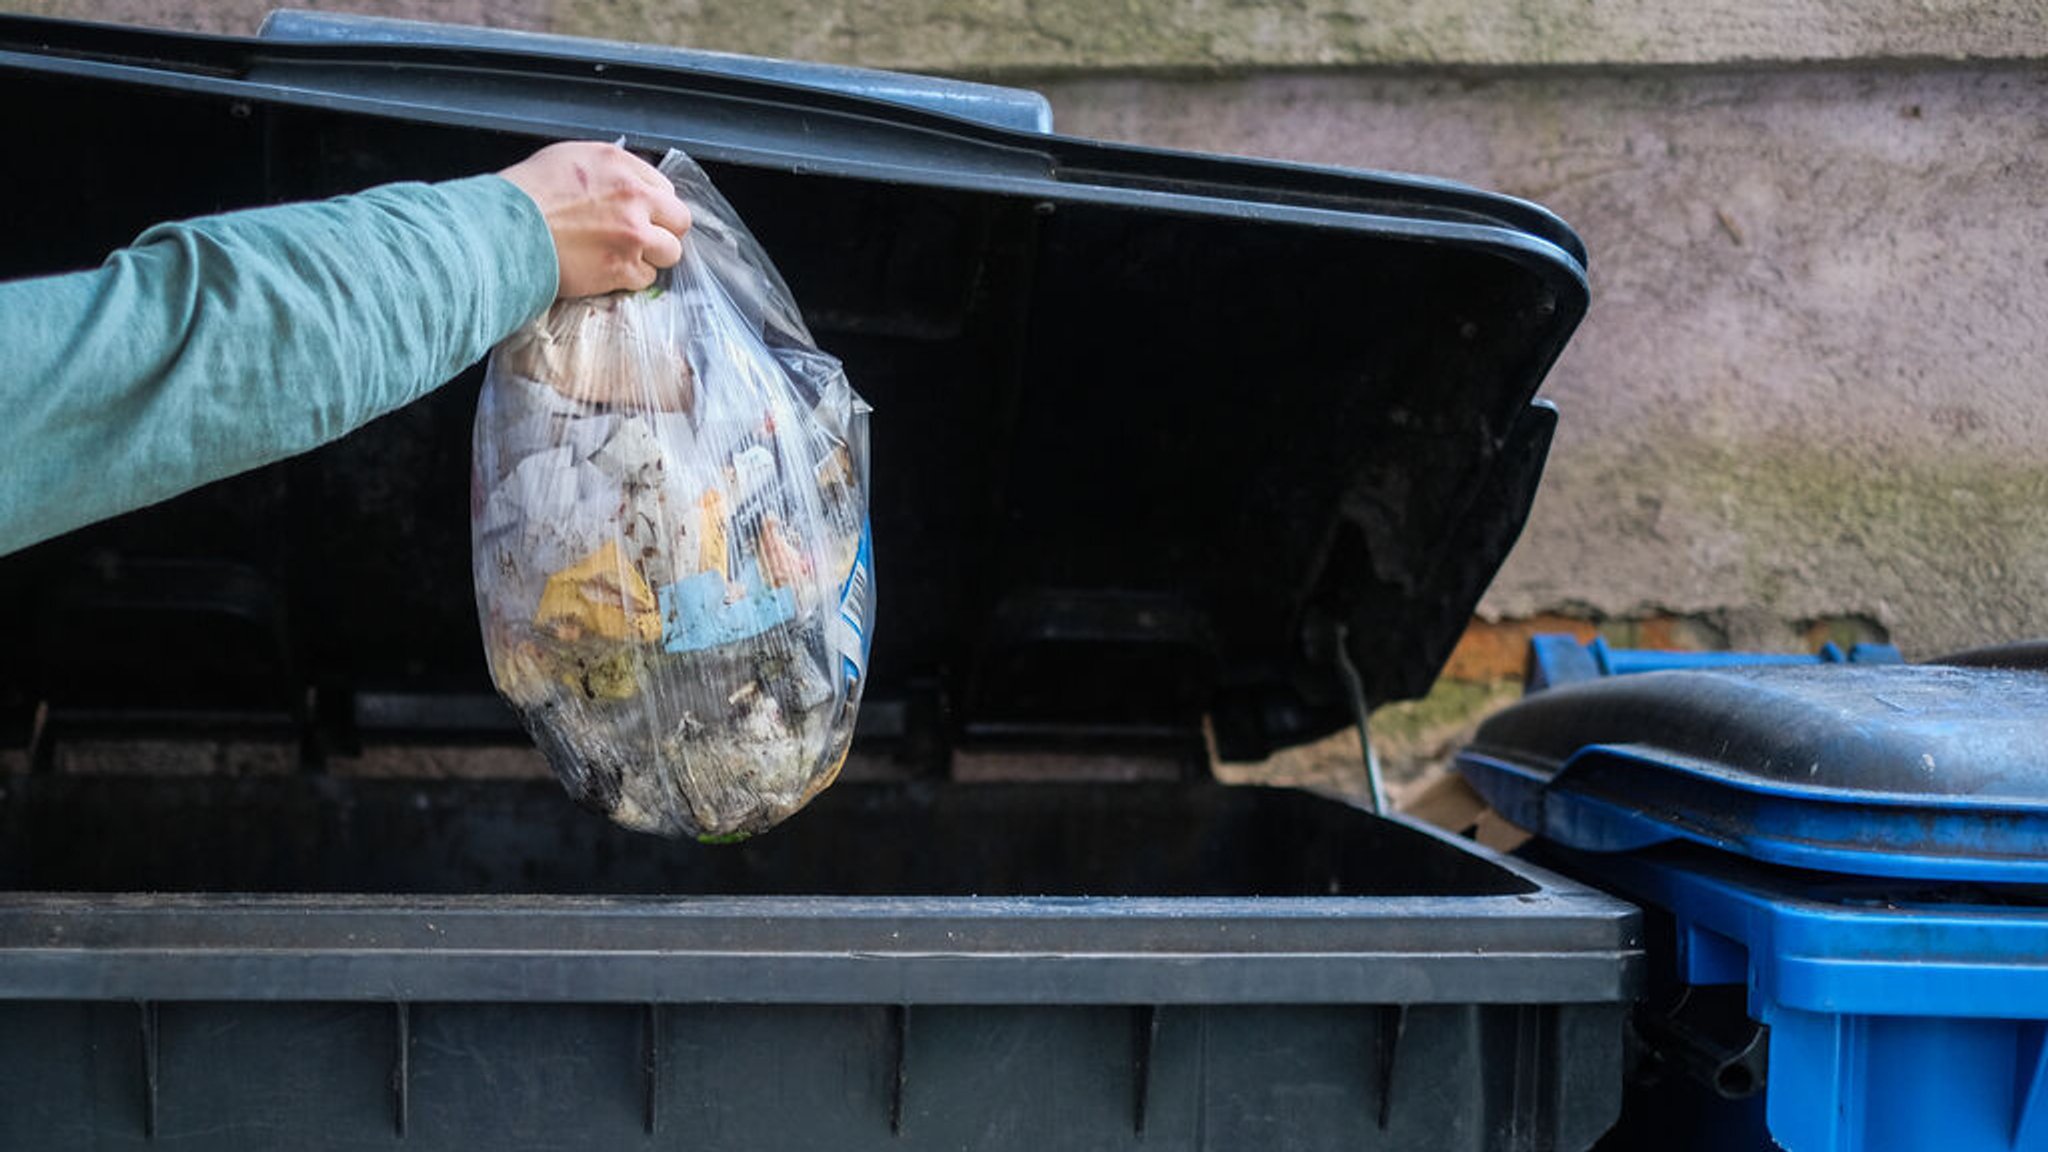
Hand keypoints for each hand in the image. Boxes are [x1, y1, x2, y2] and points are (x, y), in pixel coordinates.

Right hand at [499, 141, 691, 297]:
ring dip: (652, 257)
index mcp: (620, 165)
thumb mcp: (570, 159)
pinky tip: (608, 271)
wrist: (505, 229)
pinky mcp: (622, 268)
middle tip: (642, 238)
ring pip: (670, 252)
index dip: (653, 205)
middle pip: (679, 220)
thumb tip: (627, 184)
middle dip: (664, 230)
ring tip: (624, 257)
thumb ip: (609, 171)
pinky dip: (630, 278)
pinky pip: (646, 278)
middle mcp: (634, 197)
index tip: (641, 215)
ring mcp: (632, 235)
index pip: (664, 188)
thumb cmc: (526, 193)